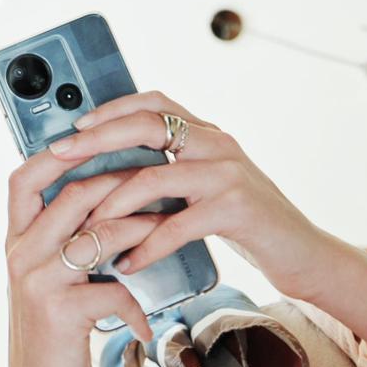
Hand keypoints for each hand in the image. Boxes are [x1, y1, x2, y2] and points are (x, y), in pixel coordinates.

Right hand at [4, 150, 158, 366]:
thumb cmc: (53, 332)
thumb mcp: (49, 279)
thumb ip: (62, 240)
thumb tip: (101, 196)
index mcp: (16, 240)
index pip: (25, 178)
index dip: (59, 153)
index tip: (96, 137)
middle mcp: (20, 254)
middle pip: (73, 194)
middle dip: (122, 183)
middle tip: (157, 179)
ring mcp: (38, 281)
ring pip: (101, 232)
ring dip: (143, 228)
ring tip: (168, 230)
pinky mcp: (60, 311)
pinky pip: (113, 288)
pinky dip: (137, 304)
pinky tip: (145, 322)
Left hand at [53, 92, 341, 299]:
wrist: (304, 254)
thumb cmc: (248, 223)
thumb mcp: (210, 185)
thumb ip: (176, 169)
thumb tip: (117, 170)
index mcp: (208, 134)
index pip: (155, 103)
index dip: (113, 107)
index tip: (77, 125)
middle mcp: (218, 144)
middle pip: (147, 126)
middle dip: (98, 140)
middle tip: (62, 156)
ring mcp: (228, 175)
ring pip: (155, 176)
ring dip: (113, 201)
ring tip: (86, 226)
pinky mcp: (235, 210)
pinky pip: (176, 225)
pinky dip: (146, 246)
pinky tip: (127, 264)